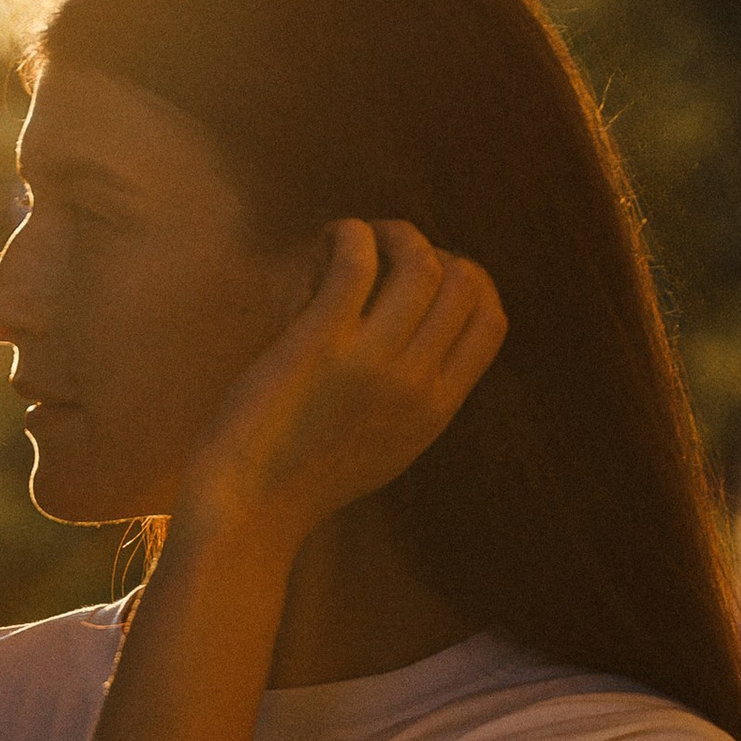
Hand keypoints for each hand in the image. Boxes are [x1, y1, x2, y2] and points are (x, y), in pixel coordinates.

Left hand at [174, 218, 505, 554]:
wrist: (250, 506)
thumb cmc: (304, 478)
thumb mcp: (387, 448)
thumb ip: (412, 401)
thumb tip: (418, 338)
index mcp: (437, 409)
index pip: (491, 323)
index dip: (470, 283)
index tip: (434, 274)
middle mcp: (416, 383)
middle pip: (463, 283)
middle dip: (432, 251)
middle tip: (390, 251)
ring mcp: (372, 361)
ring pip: (420, 264)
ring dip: (393, 234)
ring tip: (359, 238)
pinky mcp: (321, 341)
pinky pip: (356, 262)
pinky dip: (350, 234)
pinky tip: (331, 239)